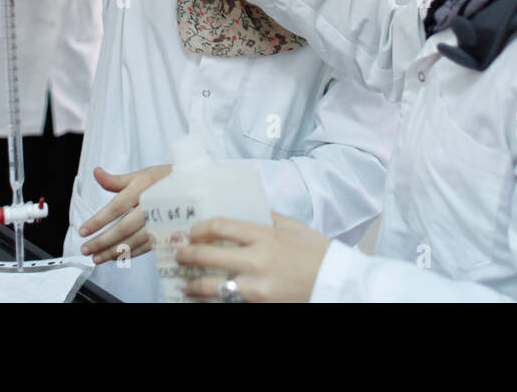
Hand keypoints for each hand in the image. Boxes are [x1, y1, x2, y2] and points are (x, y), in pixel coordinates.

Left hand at [76, 164, 170, 263]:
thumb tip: (96, 172)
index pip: (116, 207)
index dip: (98, 220)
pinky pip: (148, 246)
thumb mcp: (142, 174)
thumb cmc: (166, 179)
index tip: (83, 230)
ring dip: (114, 251)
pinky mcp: (169, 232)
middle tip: (85, 249)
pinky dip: (131, 253)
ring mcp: (163, 220)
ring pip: (135, 240)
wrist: (198, 186)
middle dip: (102, 241)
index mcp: (144, 187)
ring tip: (97, 257)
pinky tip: (118, 257)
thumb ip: (117, 180)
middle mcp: (153, 204)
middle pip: (124, 227)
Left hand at [176, 212, 330, 302]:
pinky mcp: (260, 305)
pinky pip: (229, 304)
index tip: (192, 232)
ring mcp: (257, 287)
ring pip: (212, 288)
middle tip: (180, 256)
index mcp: (265, 235)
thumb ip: (268, 217)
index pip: (220, 227)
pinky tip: (205, 301)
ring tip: (186, 286)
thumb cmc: (317, 252)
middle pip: (208, 256)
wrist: (336, 283)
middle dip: (187, 256)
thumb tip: (245, 210)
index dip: (199, 229)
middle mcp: (257, 260)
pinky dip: (214, 303)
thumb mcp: (293, 227)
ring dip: (194, 287)